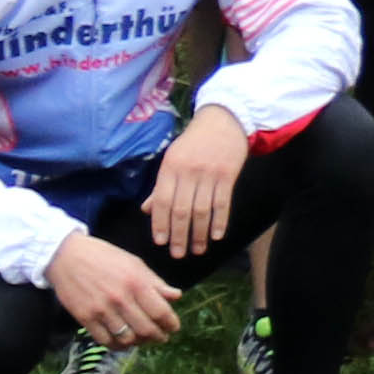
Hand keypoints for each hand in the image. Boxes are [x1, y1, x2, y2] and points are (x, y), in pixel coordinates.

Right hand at [48, 232, 182, 344]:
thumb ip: (155, 282)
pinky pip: (106, 341)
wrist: (67, 256)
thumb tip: (176, 296)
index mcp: (136, 282)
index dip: (171, 323)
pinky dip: (117, 345)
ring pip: (127, 339)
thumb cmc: (104, 257)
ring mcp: (102, 310)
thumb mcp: (134, 263)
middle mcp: (120, 298)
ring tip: (142, 339)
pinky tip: (123, 341)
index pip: (161, 312)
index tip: (173, 327)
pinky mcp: (85, 318)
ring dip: (139, 342)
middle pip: (146, 329)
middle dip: (158, 336)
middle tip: (161, 337)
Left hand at [139, 107, 250, 262]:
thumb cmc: (194, 142)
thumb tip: (146, 210)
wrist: (223, 120)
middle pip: (182, 210)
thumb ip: (160, 186)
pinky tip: (216, 236)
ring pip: (202, 210)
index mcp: (170, 167)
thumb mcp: (172, 158)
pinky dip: (220, 221)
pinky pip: (223, 203)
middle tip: (178, 254)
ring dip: (200, 233)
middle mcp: (188, 171)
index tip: (161, 242)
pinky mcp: (227, 175)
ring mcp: (209, 173)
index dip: (161, 223)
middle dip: (179, 235)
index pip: (163, 201)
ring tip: (198, 250)